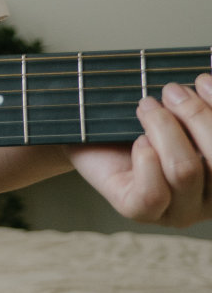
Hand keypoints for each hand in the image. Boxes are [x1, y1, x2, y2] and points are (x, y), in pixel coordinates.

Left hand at [65, 73, 211, 227]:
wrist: (92, 136)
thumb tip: (209, 82)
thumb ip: (201, 108)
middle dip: (196, 117)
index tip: (201, 79)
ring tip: (147, 106)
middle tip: (171, 91)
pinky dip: (145, 158)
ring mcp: (179, 212)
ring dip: (164, 129)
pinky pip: (152, 192)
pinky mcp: (142, 213)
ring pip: (185, 171)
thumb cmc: (140, 122)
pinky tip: (138, 141)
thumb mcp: (178, 111)